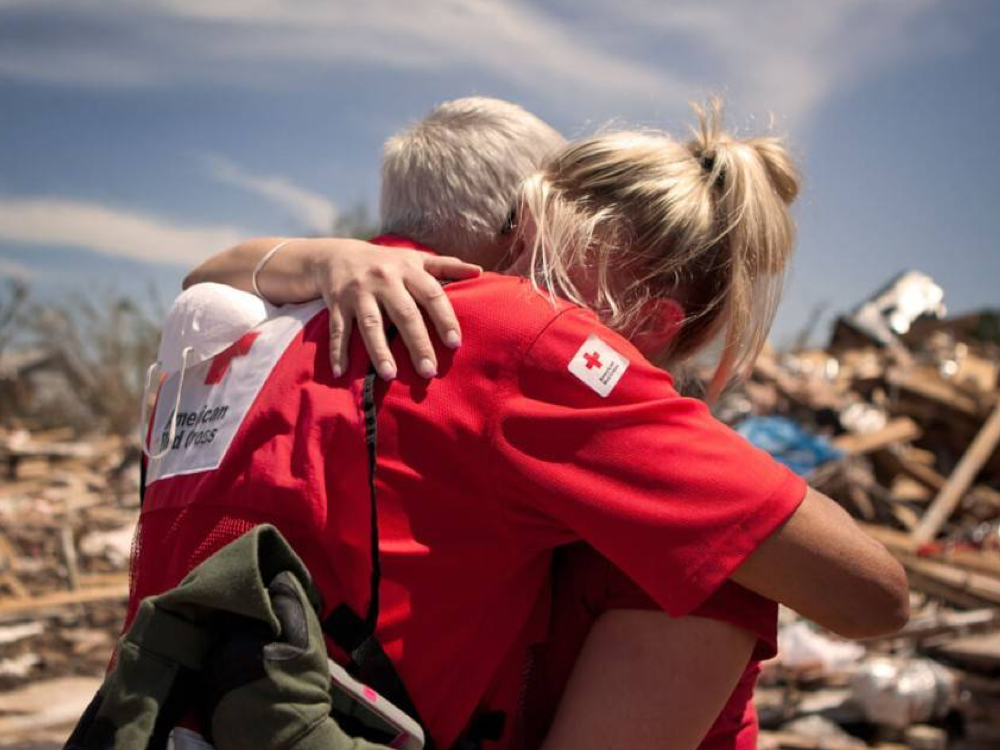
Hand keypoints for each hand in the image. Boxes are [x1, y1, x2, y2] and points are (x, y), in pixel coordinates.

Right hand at [310, 241, 481, 379]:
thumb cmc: (386, 263)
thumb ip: (447, 266)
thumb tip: (480, 272)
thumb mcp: (415, 259)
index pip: (431, 294)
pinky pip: (338, 330)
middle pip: (404, 314)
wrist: (336, 256)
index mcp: (407, 270)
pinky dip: (337, 351)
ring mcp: (358, 293)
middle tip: (429, 371)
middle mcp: (383, 280)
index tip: (455, 343)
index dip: (444, 318)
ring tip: (390, 375)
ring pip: (370, 324)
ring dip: (379, 351)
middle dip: (417, 343)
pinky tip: (342, 373)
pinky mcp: (336, 304)